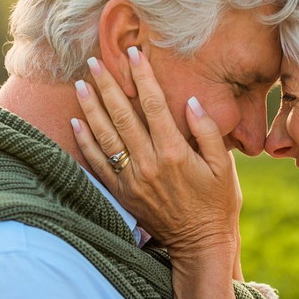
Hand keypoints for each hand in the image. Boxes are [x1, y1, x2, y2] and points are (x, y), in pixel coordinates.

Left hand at [72, 48, 238, 298]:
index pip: (154, 106)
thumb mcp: (223, 166)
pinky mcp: (122, 193)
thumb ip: (208, 132)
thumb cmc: (217, 203)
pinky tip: (75, 122)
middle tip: (93, 60)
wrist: (200, 244)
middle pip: (123, 115)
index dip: (143, 77)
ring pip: (105, 136)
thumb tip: (191, 102)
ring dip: (90, 107)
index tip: (133, 55)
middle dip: (107, 85)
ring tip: (80, 84)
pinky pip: (98, 163)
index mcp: (175, 152)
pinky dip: (85, 142)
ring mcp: (132, 179)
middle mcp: (149, 163)